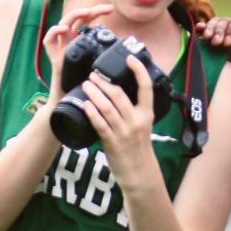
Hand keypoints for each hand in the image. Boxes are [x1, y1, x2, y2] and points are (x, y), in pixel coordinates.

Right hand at [42, 3, 111, 108]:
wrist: (71, 106)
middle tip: (105, 8)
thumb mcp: (102, 71)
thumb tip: (131, 57)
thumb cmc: (87, 90)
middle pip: (77, 20)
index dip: (98, 13)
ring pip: (62, 25)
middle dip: (90, 10)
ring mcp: (62, 51)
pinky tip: (63, 30)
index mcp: (83, 45)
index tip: (110, 9)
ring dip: (73, 16)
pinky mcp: (54, 59)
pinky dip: (53, 32)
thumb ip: (111, 62)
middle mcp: (71, 45)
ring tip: (85, 12)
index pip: (88, 22)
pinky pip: (48, 42)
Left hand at [79, 54, 157, 188]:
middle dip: (104, 82)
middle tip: (93, 75)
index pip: (146, 88)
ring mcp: (124, 132)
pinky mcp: (112, 142)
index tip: (130, 58)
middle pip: (119, 94)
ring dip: (94, 93)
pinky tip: (84, 104)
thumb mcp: (143, 125)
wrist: (139, 172)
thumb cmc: (138, 147)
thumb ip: (133, 110)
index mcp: (147, 114)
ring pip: (107, 107)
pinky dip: (91, 112)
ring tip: (86, 84)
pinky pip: (99, 123)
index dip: (138, 71)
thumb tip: (117, 92)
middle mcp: (137, 121)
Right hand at [200, 10, 230, 87]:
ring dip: (210, 28)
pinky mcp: (211, 45)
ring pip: (213, 24)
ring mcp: (221, 38)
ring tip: (207, 38)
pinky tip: (198, 30)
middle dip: (219, 30)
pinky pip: (205, 32)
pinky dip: (201, 28)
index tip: (227, 44)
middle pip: (223, 21)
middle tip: (216, 43)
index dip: (230, 30)